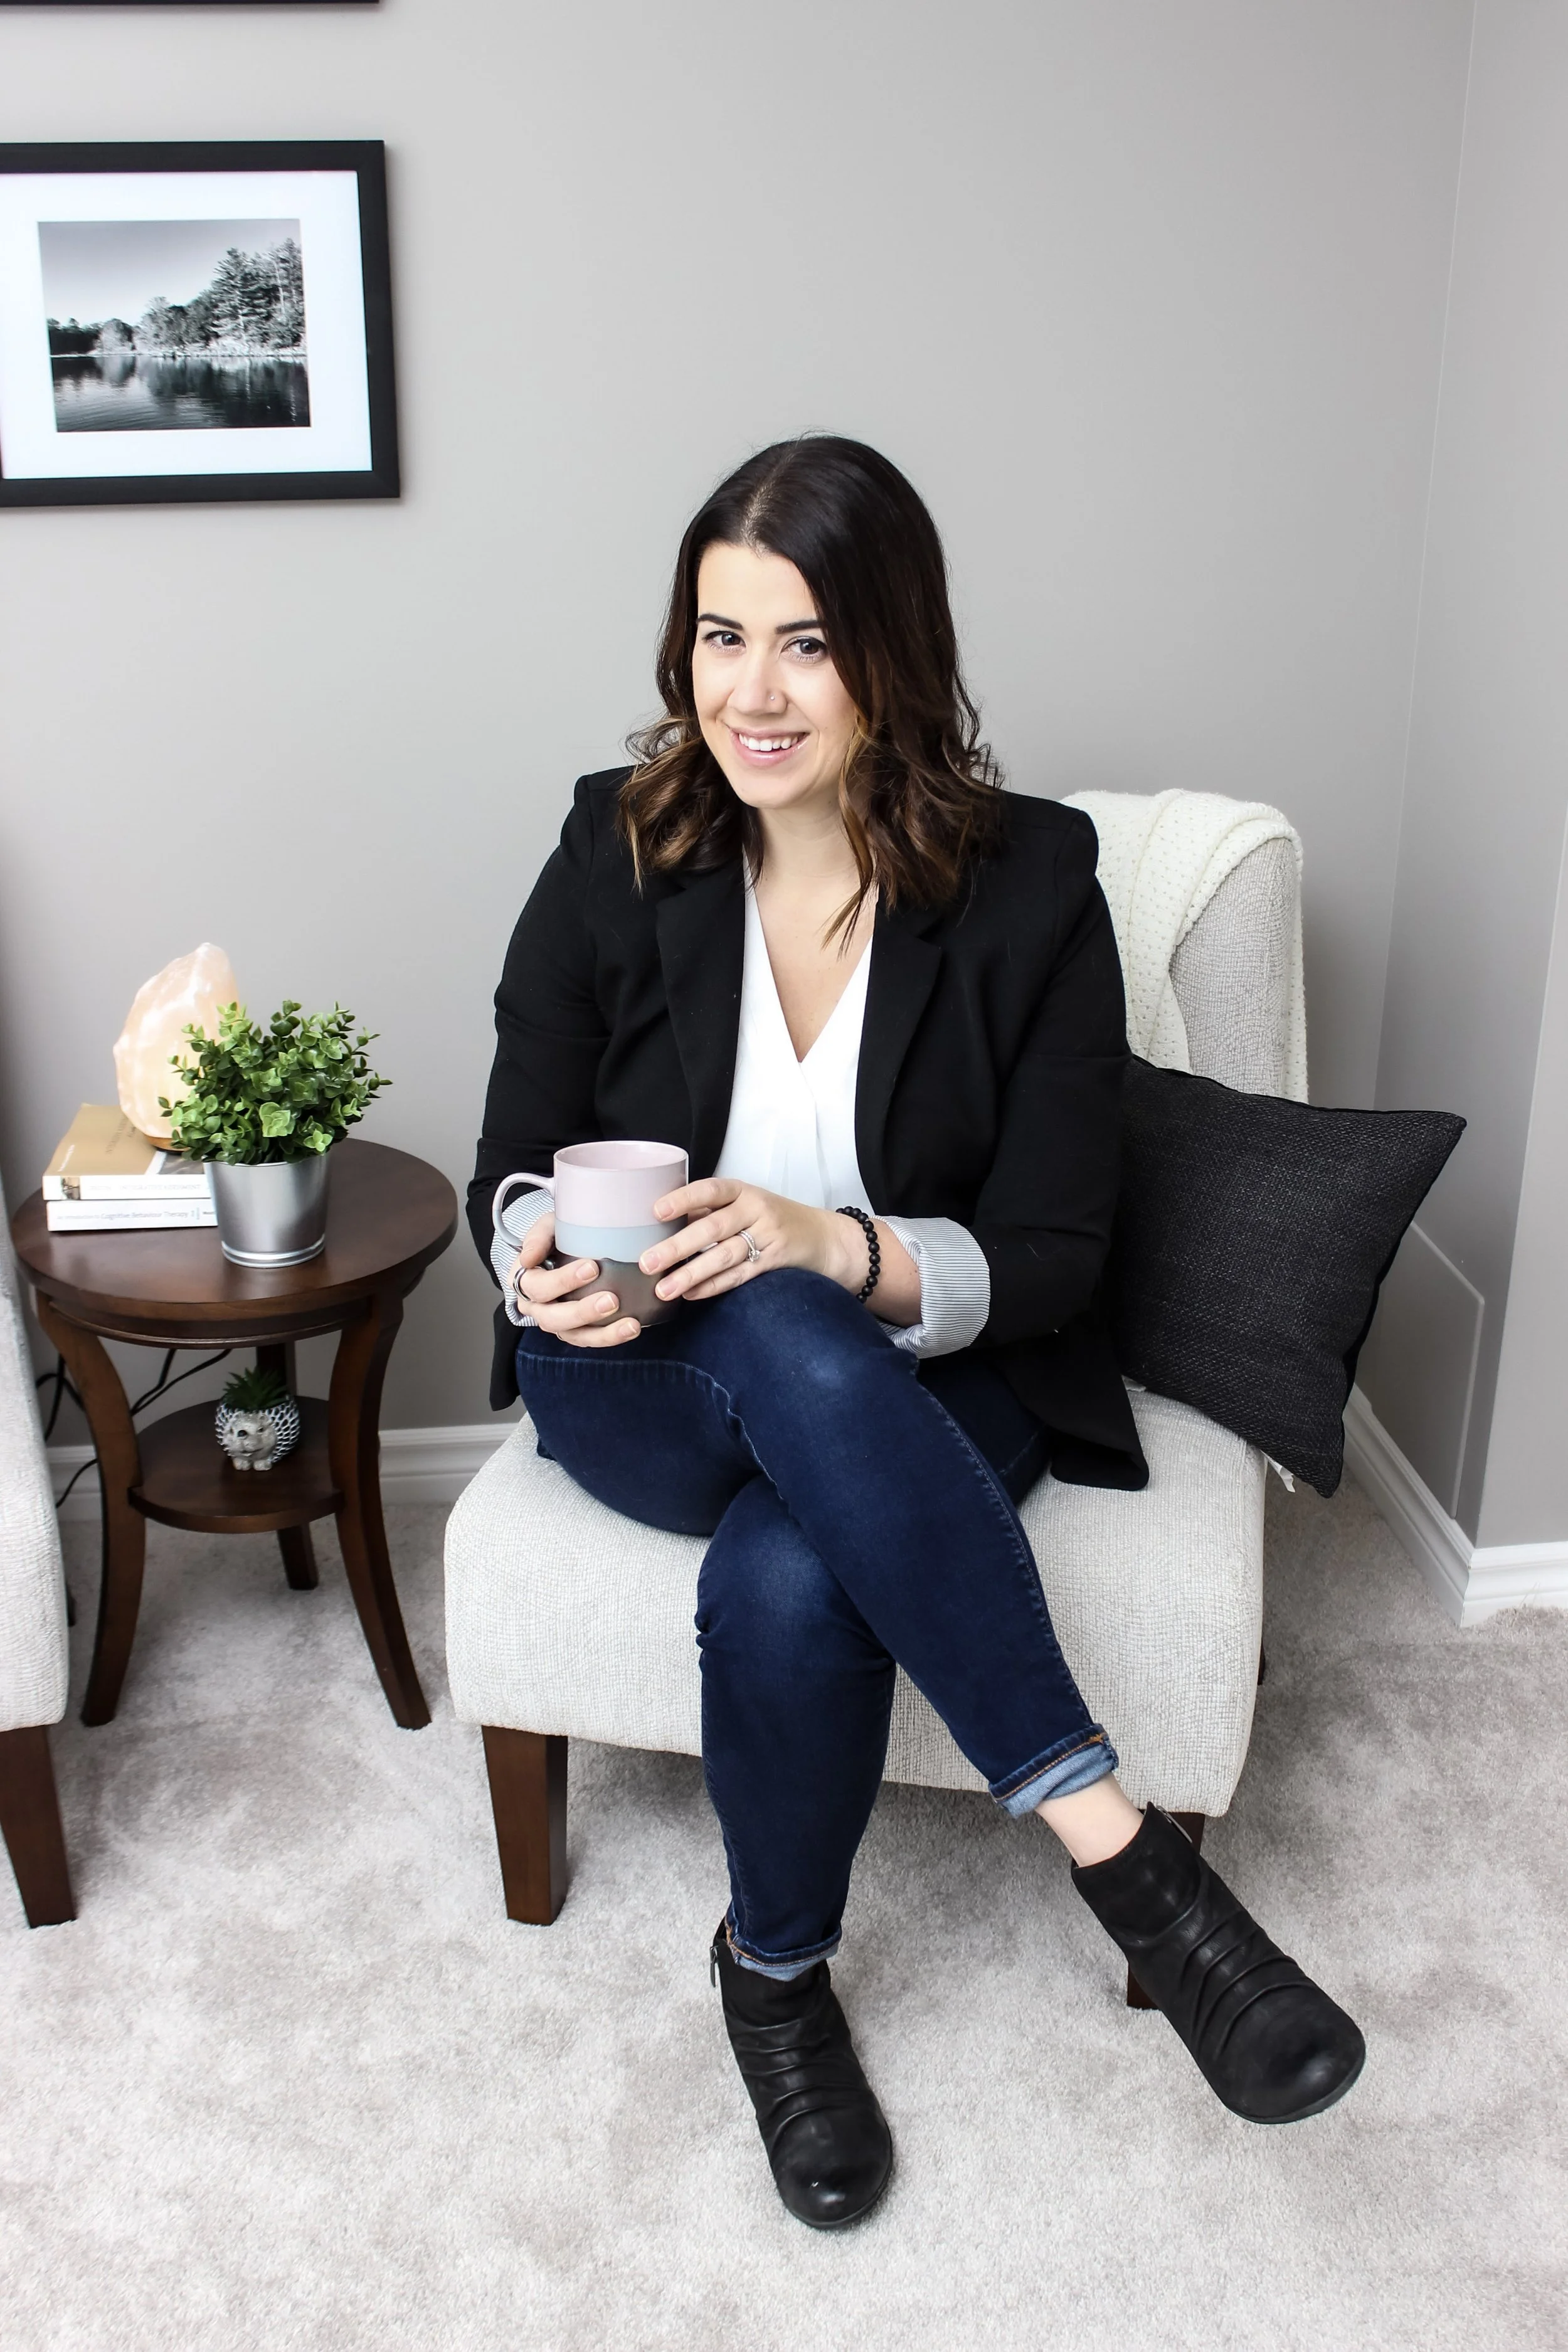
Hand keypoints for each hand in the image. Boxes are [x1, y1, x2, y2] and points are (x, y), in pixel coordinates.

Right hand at [510, 1210, 641, 1348]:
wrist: (566, 1249)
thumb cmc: (556, 1237)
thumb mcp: (546, 1227)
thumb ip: (537, 1237)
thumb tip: (527, 1259)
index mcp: (524, 1282)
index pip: (538, 1288)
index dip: (563, 1281)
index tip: (593, 1267)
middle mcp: (536, 1308)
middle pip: (553, 1319)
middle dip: (583, 1311)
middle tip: (612, 1300)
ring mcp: (556, 1323)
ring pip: (574, 1336)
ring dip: (603, 1333)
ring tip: (630, 1326)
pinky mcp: (575, 1331)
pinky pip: (590, 1340)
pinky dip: (611, 1337)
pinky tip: (632, 1329)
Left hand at [638, 1177, 867, 1302]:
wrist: (824, 1237)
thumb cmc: (771, 1219)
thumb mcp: (744, 1205)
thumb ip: (709, 1212)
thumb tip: (659, 1226)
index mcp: (743, 1191)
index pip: (711, 1189)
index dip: (684, 1199)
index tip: (657, 1211)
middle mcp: (756, 1210)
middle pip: (713, 1228)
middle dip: (677, 1247)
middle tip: (647, 1263)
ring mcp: (768, 1236)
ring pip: (725, 1256)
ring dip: (691, 1274)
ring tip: (663, 1290)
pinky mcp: (775, 1262)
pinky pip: (740, 1276)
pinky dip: (715, 1286)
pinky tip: (691, 1294)